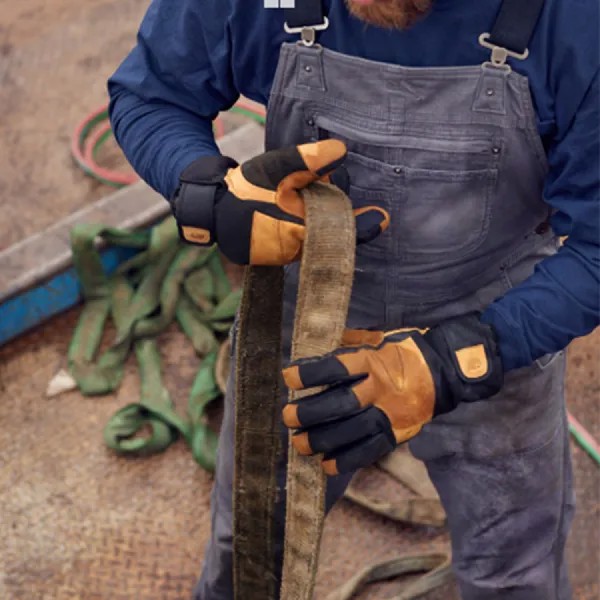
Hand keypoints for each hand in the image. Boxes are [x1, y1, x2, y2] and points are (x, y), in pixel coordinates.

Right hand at [172, 141, 389, 264]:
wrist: (210, 210)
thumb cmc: (245, 187)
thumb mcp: (276, 166)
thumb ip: (308, 160)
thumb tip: (342, 150)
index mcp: (299, 230)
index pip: (340, 232)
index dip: (361, 225)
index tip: (382, 218)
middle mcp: (294, 251)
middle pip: (327, 238)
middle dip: (336, 221)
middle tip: (335, 199)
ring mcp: (283, 259)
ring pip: (313, 242)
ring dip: (319, 226)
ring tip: (307, 204)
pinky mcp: (273, 260)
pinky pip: (298, 246)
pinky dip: (304, 233)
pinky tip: (298, 215)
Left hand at [282, 314, 502, 475]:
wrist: (445, 370)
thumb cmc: (404, 350)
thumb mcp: (377, 338)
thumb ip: (348, 344)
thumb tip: (315, 349)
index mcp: (373, 360)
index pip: (335, 368)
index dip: (310, 375)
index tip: (288, 378)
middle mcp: (380, 388)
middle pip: (339, 404)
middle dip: (310, 413)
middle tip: (288, 418)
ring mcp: (390, 413)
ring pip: (351, 432)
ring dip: (322, 440)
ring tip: (300, 445)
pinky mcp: (398, 432)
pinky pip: (370, 450)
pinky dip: (347, 460)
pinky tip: (326, 465)